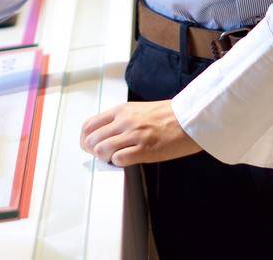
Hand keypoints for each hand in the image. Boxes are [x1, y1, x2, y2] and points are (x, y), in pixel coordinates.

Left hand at [79, 100, 201, 166]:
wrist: (188, 119)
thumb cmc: (165, 115)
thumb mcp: (136, 110)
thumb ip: (118, 119)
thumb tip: (102, 134)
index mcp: (120, 110)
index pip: (89, 126)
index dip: (85, 140)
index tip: (89, 147)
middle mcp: (124, 121)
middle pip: (91, 140)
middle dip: (93, 151)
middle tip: (102, 156)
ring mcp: (134, 135)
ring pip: (102, 150)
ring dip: (104, 158)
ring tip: (114, 158)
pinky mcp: (145, 149)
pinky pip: (119, 159)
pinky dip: (118, 163)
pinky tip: (126, 160)